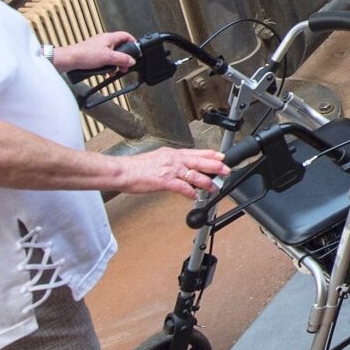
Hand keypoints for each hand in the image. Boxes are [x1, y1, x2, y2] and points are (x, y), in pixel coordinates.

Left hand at [53, 31, 135, 73]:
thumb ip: (122, 59)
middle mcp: (104, 41)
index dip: (133, 42)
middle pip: (119, 47)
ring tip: (114, 71)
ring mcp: (98, 47)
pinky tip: (105, 72)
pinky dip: (107, 65)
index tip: (136, 51)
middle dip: (123, 58)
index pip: (126, 36)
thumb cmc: (84, 54)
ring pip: (112, 55)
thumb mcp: (108, 58)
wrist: (69, 60)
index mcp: (109, 37)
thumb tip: (132, 60)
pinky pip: (104, 59)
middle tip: (125, 66)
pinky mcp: (92, 54)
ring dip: (115, 63)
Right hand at [107, 146, 228, 198]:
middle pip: (199, 161)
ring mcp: (170, 170)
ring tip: (214, 187)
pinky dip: (190, 193)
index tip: (221, 156)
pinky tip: (195, 197)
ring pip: (194, 175)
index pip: (195, 152)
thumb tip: (181, 168)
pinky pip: (182, 188)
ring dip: (206, 182)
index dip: (210, 154)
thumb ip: (171, 162)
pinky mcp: (164, 181)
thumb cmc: (136, 167)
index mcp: (172, 153)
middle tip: (226, 170)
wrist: (123, 171)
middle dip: (215, 166)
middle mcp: (173, 159)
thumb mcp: (157, 158)